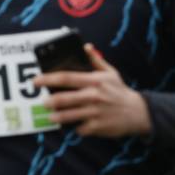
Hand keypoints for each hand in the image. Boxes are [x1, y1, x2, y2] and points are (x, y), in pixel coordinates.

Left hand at [37, 45, 151, 137]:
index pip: (66, 77)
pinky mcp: (97, 127)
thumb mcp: (111, 73)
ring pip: (68, 116)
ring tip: (51, 116)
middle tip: (43, 102)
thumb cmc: (120, 91)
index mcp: (95, 80)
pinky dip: (76, 127)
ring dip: (56, 117)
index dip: (48, 78)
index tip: (36, 80)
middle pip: (63, 98)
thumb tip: (85, 46)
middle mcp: (94, 96)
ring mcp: (94, 112)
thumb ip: (96, 60)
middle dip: (49, 101)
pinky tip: (77, 125)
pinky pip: (79, 128)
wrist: (138, 112)